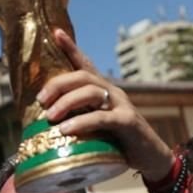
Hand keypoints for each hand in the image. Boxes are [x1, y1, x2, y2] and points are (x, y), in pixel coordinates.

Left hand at [36, 29, 172, 179]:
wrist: (152, 159)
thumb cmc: (119, 143)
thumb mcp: (97, 127)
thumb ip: (79, 119)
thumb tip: (47, 123)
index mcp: (104, 91)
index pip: (85, 64)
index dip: (71, 48)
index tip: (55, 33)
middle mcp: (113, 92)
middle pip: (82, 77)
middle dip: (58, 85)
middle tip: (41, 100)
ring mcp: (122, 105)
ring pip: (91, 93)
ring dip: (67, 102)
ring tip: (50, 116)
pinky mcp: (128, 122)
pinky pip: (102, 118)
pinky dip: (82, 122)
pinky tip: (66, 129)